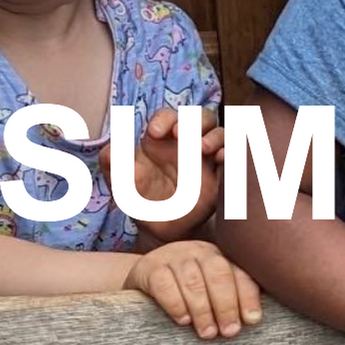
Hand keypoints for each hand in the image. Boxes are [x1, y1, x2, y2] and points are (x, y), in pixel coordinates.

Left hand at [100, 107, 227, 240]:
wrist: (158, 228)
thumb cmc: (138, 199)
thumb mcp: (119, 182)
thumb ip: (113, 162)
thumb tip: (112, 146)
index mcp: (162, 139)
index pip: (168, 116)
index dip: (164, 118)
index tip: (154, 133)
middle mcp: (186, 143)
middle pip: (200, 116)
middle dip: (194, 120)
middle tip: (181, 134)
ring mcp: (205, 158)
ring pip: (220, 132)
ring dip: (214, 136)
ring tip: (203, 149)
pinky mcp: (218, 175)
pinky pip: (233, 157)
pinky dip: (231, 152)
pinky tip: (221, 159)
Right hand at [126, 239, 261, 339]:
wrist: (142, 277)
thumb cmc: (183, 289)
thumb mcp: (208, 289)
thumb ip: (229, 298)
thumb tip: (251, 321)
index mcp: (219, 256)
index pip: (239, 273)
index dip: (247, 297)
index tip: (252, 320)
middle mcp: (199, 252)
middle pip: (218, 274)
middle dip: (226, 305)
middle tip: (229, 331)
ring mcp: (173, 256)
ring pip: (193, 280)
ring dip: (203, 309)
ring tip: (208, 332)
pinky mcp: (149, 267)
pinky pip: (164, 284)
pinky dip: (176, 303)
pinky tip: (183, 320)